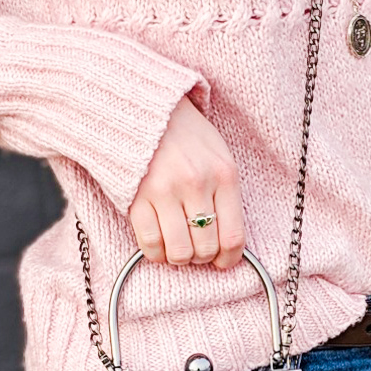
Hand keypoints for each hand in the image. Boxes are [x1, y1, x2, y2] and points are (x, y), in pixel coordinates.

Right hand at [129, 95, 245, 268]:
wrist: (145, 108)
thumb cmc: (187, 136)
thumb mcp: (219, 156)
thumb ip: (225, 195)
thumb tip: (227, 242)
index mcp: (224, 175)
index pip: (233, 236)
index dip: (229, 259)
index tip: (223, 262)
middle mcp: (197, 184)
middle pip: (205, 249)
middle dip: (202, 257)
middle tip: (196, 249)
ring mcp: (165, 191)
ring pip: (179, 252)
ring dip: (179, 258)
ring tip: (177, 246)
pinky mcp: (137, 197)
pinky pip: (150, 244)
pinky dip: (155, 253)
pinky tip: (158, 244)